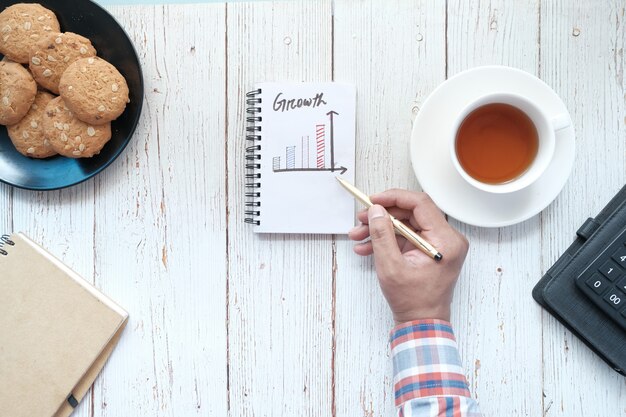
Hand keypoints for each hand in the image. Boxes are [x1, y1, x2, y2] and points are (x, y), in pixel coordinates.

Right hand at [348, 189, 468, 323]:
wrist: (420, 323)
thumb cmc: (412, 301)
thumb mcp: (391, 266)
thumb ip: (382, 234)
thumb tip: (376, 211)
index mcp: (445, 240)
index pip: (420, 204)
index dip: (393, 198)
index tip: (373, 200)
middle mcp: (447, 239)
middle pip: (411, 213)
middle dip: (382, 216)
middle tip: (361, 219)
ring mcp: (439, 245)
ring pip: (406, 224)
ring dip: (380, 229)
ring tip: (358, 236)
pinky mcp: (429, 250)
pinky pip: (407, 236)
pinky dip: (387, 239)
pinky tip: (367, 247)